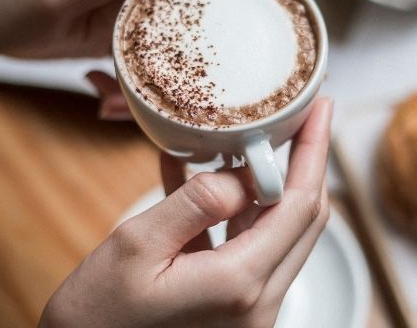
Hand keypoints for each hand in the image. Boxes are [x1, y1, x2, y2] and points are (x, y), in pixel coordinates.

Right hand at [40, 98, 332, 326]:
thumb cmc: (95, 319)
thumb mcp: (135, 248)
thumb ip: (195, 205)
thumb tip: (242, 174)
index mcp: (239, 283)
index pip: (299, 205)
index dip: (314, 152)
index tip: (320, 109)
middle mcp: (258, 302)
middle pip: (303, 220)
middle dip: (307, 164)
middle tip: (302, 117)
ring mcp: (250, 311)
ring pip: (280, 234)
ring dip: (273, 187)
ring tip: (258, 142)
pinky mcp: (235, 311)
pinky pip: (249, 250)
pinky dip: (238, 214)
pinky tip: (211, 179)